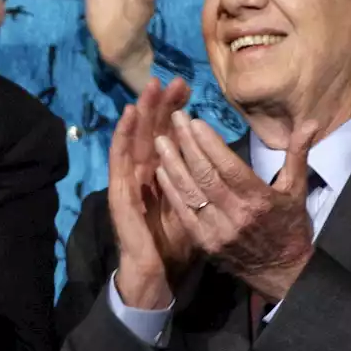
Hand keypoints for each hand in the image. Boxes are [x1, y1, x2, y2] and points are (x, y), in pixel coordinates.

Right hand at [109, 78, 193, 309]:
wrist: (153, 273)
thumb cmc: (175, 243)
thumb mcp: (200, 209)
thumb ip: (210, 186)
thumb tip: (232, 169)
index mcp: (164, 174)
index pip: (170, 135)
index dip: (177, 111)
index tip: (190, 88)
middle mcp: (144, 172)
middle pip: (153, 130)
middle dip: (162, 104)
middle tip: (173, 78)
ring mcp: (129, 180)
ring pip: (135, 138)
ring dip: (142, 111)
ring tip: (150, 85)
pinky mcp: (119, 191)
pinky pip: (119, 159)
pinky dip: (121, 135)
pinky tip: (127, 115)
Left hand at [154, 116, 317, 300]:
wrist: (281, 272)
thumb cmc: (290, 226)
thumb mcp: (297, 190)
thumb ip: (298, 155)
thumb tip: (311, 122)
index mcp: (259, 200)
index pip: (229, 167)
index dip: (210, 144)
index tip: (195, 122)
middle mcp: (236, 215)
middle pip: (206, 175)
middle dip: (187, 145)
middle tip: (174, 119)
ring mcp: (217, 230)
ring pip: (190, 192)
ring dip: (173, 164)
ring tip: (160, 140)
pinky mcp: (204, 242)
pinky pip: (183, 212)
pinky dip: (171, 190)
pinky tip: (161, 170)